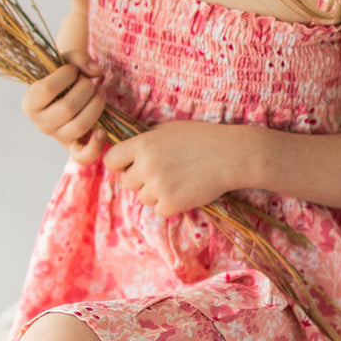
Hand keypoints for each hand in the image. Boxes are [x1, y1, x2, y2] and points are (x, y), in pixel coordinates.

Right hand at [22, 52, 107, 163]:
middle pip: (67, 108)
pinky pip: (82, 156)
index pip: (46, 89)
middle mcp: (41, 123)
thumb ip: (79, 59)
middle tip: (89, 81)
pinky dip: (95, 145)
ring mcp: (57, 136)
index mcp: (30, 103)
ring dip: (96, 105)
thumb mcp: (65, 61)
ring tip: (100, 91)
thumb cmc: (63, 75)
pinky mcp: (73, 147)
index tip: (72, 70)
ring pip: (79, 126)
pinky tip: (102, 130)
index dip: (65, 75)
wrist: (67, 92)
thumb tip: (96, 72)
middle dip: (85, 89)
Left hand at [102, 121, 243, 217]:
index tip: (131, 166)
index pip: (110, 160)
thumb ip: (146, 140)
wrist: (230, 155)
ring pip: (144, 198)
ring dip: (158, 193)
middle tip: (165, 173)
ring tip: (179, 180)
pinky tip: (186, 191)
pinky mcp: (171, 204)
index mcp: (142, 144)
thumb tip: (129, 152)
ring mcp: (158, 186)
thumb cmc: (202, 138)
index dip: (120, 165)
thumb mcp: (168, 129)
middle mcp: (145, 166)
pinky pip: (159, 211)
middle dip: (142, 181)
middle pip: (128, 183)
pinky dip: (171, 205)